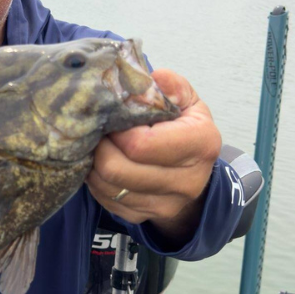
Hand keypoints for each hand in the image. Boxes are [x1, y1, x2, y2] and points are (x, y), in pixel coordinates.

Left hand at [86, 69, 221, 247]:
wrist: (194, 171)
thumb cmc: (183, 127)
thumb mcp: (185, 100)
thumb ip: (170, 85)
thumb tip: (151, 77)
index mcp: (201, 144)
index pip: (142, 144)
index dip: (117, 129)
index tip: (111, 116)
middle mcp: (188, 180)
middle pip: (118, 169)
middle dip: (99, 146)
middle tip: (97, 131)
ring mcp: (166, 204)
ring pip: (107, 186)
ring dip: (93, 163)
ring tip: (97, 144)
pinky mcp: (144, 216)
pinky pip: (105, 200)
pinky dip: (96, 181)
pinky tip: (101, 163)